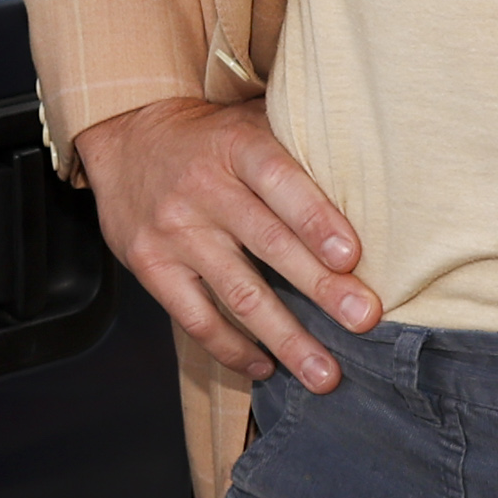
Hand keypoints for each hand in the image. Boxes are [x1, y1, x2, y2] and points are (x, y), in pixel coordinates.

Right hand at [72, 96, 379, 389]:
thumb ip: (299, 149)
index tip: (351, 257)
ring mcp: (174, 232)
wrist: (127, 135)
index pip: (280, 181)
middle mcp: (204, 189)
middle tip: (364, 320)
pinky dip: (232, 347)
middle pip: (269, 244)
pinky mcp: (150, 266)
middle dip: (320, 288)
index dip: (316, 219)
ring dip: (286, 338)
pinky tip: (266, 366)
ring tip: (324, 374)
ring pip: (238, 294)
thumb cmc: (212, 137)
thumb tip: (371, 188)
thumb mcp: (251, 122)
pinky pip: (195, 318)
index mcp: (237, 147)